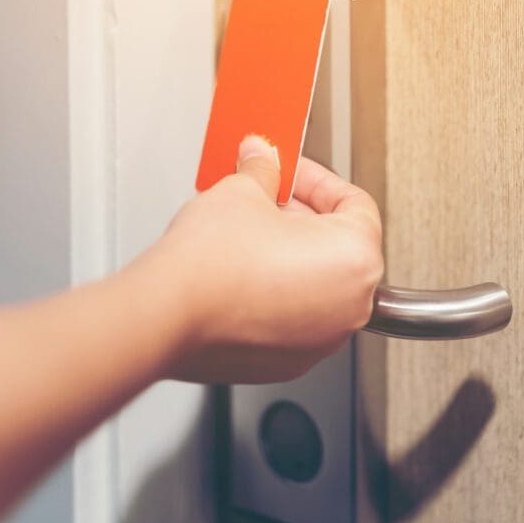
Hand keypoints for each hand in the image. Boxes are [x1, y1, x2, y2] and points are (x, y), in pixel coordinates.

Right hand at [139, 135, 383, 382]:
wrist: (166, 315)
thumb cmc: (211, 264)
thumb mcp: (243, 192)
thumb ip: (264, 171)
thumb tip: (263, 160)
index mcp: (357, 259)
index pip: (355, 205)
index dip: (317, 180)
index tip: (291, 173)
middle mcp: (351, 306)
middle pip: (337, 246)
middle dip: (301, 216)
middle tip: (267, 198)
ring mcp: (322, 340)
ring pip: (316, 285)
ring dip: (289, 256)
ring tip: (249, 234)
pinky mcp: (289, 362)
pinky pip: (293, 318)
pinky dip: (276, 295)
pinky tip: (242, 274)